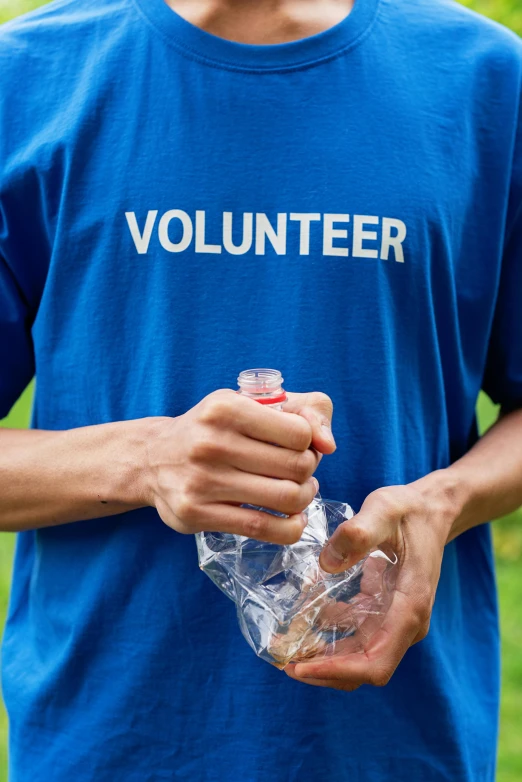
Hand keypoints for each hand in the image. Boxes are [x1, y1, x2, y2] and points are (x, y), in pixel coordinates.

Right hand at [145, 389, 334, 542]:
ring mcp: (202, 480)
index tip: (299, 446)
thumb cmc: (213, 429)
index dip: (309, 443)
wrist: (153, 458)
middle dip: (308, 472)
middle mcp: (211, 442)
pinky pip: (263, 528)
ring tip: (297, 493)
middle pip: (296, 466)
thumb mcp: (248, 403)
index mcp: (225, 407)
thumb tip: (329, 445)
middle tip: (300, 472)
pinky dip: (290, 528)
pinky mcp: (197, 513)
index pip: (299, 433)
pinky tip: (291, 520)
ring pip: (286, 498)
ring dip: (303, 499)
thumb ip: (301, 411)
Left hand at [285, 476, 457, 688]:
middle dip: (323, 669)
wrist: (431, 510)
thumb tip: (326, 563)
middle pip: (363, 666)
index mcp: (410, 608)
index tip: (302, 667)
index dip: (338, 671)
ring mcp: (395, 620)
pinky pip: (355, 634)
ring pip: (357, 654)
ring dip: (322, 655)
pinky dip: (329, 632)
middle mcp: (406, 623)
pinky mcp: (384, 611)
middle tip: (281, 660)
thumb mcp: (383, 510)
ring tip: (284, 644)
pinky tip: (304, 616)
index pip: (375, 661)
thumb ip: (358, 533)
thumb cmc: (409, 510)